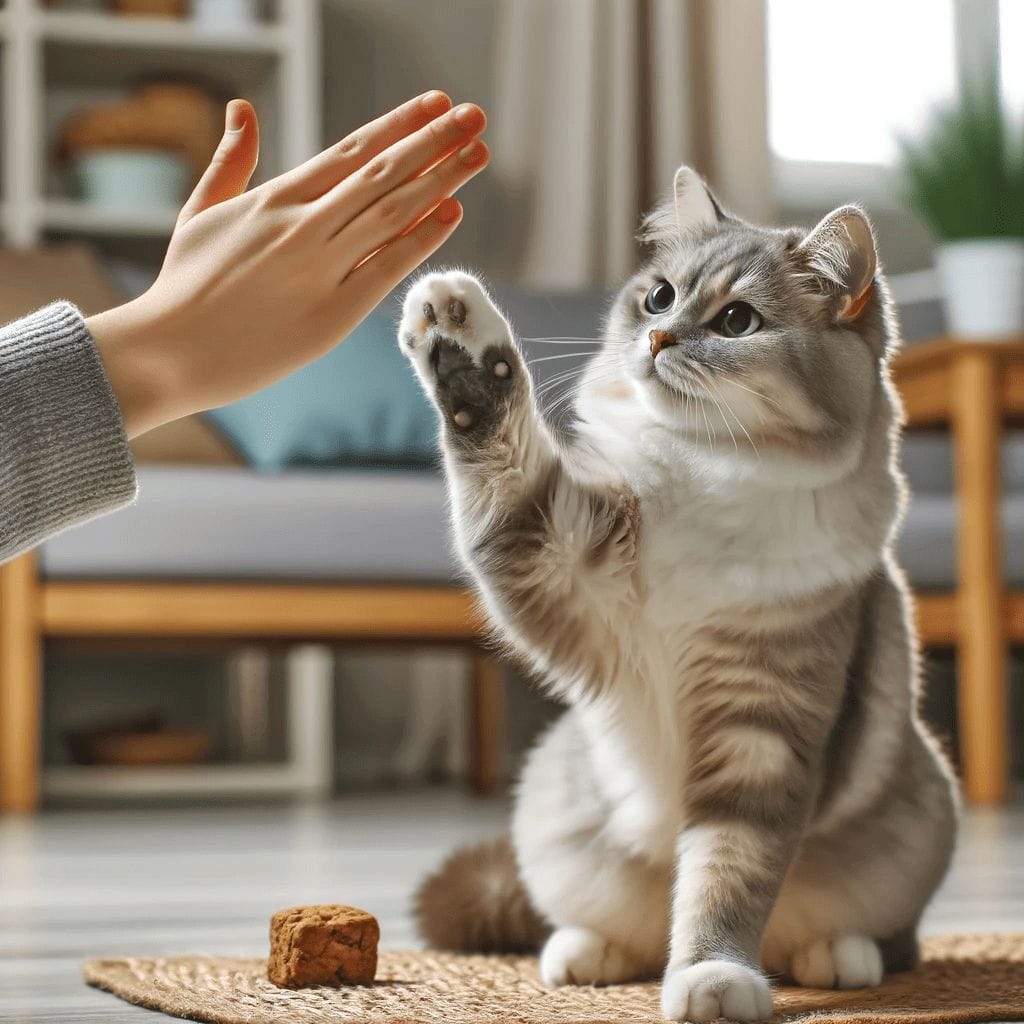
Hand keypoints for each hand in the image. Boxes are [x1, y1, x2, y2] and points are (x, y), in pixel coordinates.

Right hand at [87, 92, 488, 436]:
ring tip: (479, 154)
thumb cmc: (183, 286)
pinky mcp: (331, 314)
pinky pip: (386, 268)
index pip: (350, 151)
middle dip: (434, 141)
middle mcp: (302, 225)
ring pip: (392, 213)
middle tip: (475, 116)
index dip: (399, 126)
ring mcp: (319, 268)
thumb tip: (242, 107)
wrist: (167, 352)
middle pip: (382, 174)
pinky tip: (453, 213)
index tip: (435, 104)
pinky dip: (422, 238)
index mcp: (274, 198)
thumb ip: (229, 160)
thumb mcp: (200, 212)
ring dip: (441, 181)